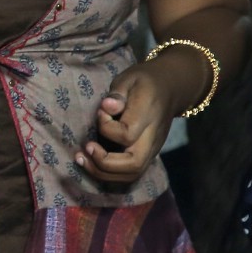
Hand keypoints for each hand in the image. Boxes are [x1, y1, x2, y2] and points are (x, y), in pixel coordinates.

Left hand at [77, 64, 175, 183]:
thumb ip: (118, 93)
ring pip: (132, 174)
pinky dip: (109, 174)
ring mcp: (152, 149)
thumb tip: (107, 107)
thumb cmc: (144, 82)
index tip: (100, 113)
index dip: (106, 127)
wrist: (170, 89)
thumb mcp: (130, 78)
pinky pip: (130, 173)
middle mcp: (152, 138)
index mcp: (148, 116)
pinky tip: (91, 163)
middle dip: (104, 163)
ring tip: (81, 159)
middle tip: (85, 148)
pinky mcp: (148, 155)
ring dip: (103, 172)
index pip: (127, 135)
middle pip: (134, 164)